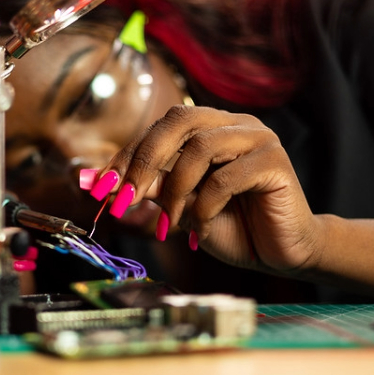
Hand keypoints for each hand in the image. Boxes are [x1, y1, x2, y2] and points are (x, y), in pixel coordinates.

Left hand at [98, 105, 324, 274]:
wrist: (280, 253)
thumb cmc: (232, 226)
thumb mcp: (178, 207)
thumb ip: (145, 188)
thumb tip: (93, 181)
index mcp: (211, 127)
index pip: (160, 128)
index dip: (127, 155)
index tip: (99, 187)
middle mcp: (234, 124)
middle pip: (179, 121)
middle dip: (143, 160)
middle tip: (122, 198)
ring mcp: (258, 138)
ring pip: (201, 147)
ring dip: (174, 189)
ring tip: (167, 223)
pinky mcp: (275, 162)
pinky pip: (226, 179)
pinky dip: (204, 208)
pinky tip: (199, 231)